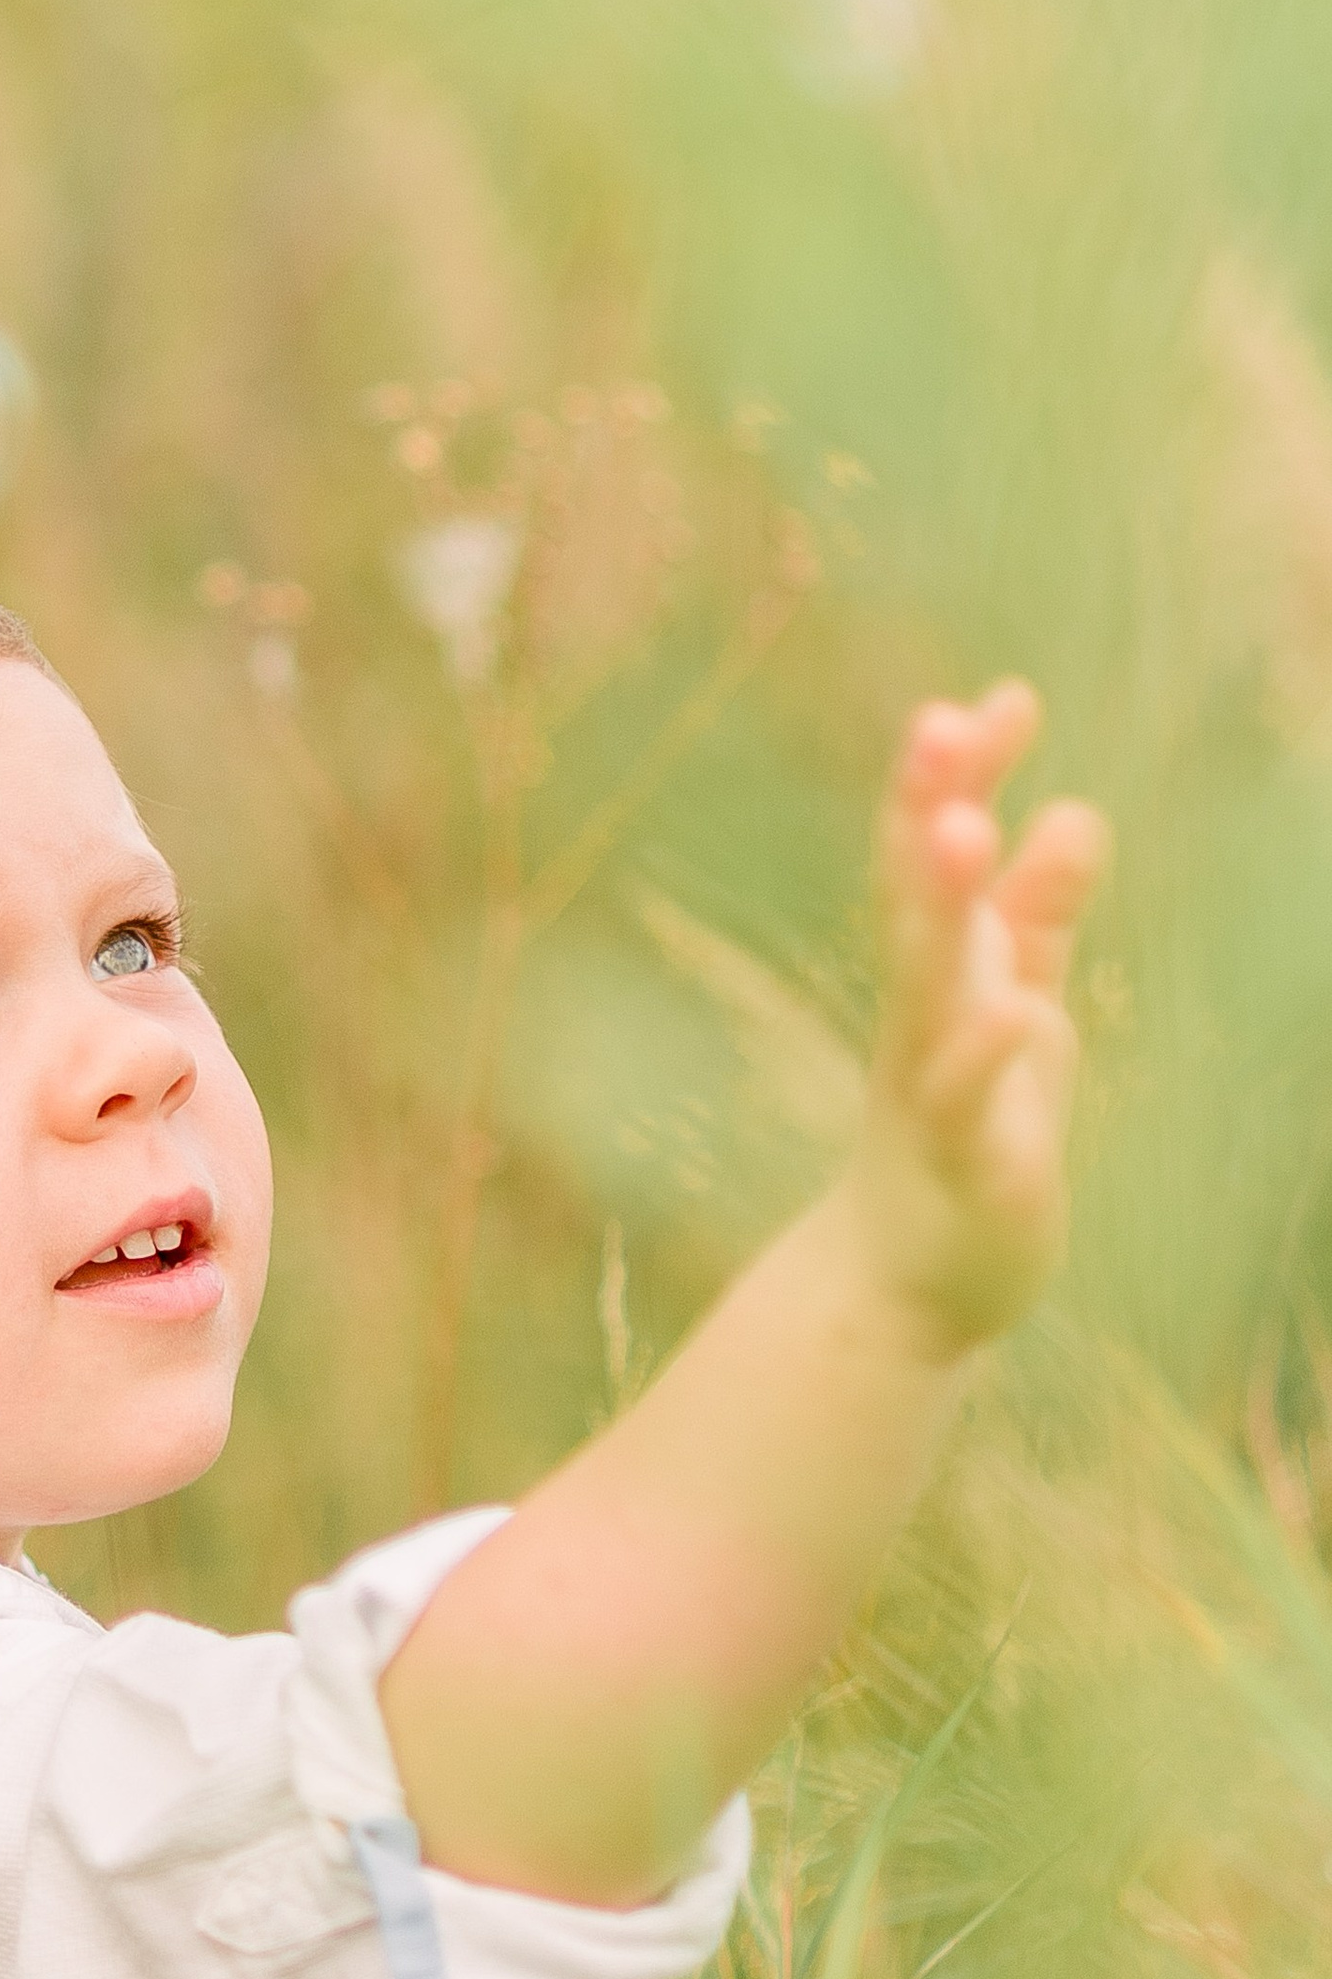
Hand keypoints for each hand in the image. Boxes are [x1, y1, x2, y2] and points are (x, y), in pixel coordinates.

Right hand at [847, 682, 1109, 1354]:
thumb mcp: (1016, 1003)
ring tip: (964, 828)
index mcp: (940, 970)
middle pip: (914, 899)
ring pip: (926, 986)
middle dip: (923, 811)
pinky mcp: (957, 1162)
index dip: (966, 779)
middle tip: (938, 723)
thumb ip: (1037, 914)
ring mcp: (930, 1084)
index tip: (1007, 699)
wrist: (908, 1280)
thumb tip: (1069, 811)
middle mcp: (922, 1013)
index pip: (939, 855)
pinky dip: (981, 1056)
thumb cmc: (965, 1131)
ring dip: (940, 909)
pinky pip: (962, 1103)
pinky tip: (1015, 1012)